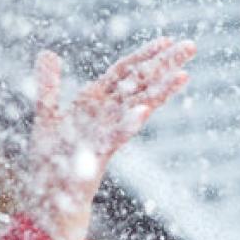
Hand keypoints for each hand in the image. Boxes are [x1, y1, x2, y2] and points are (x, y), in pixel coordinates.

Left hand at [28, 38, 194, 239]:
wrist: (52, 200)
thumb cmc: (52, 162)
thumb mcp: (47, 117)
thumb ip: (49, 86)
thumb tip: (48, 53)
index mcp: (95, 103)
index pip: (125, 73)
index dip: (144, 55)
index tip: (166, 40)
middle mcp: (106, 115)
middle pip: (139, 84)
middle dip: (164, 64)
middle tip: (192, 46)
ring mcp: (105, 134)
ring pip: (137, 107)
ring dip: (160, 91)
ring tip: (184, 76)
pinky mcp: (96, 155)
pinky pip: (115, 137)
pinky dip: (129, 124)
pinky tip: (144, 111)